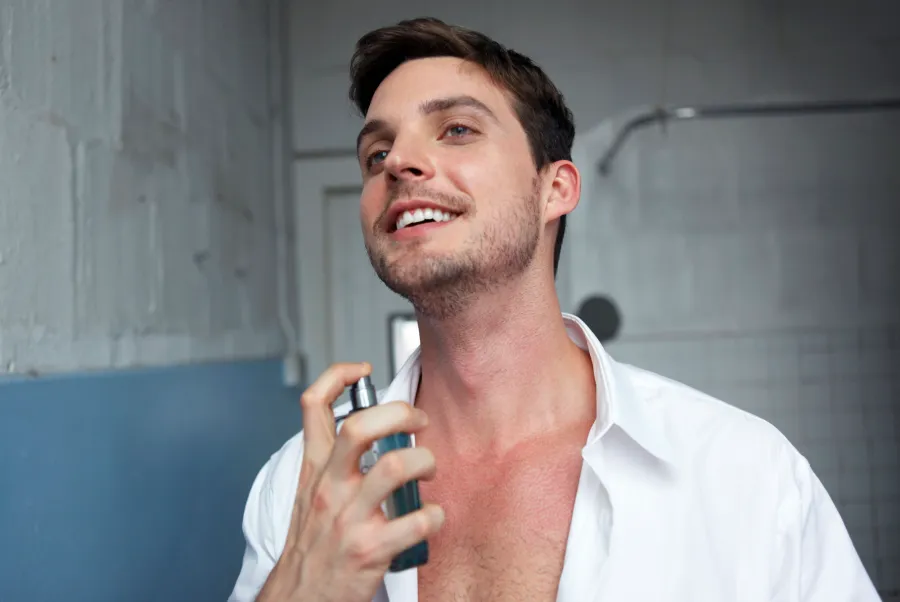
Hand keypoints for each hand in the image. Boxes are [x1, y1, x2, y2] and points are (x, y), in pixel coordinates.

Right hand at [257, 362, 444, 601]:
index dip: (338, 376)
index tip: (363, 369)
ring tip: (430, 468)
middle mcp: (329, 488)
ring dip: (426, 461)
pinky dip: (435, 515)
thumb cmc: (314, 544)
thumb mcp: (310, 493)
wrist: (299, 598)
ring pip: (396, 467)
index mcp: (315, 469)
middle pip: (360, 426)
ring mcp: (349, 518)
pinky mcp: (370, 550)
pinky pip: (417, 521)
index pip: (312, 406)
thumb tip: (373, 427)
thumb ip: (334, 460)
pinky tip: (431, 517)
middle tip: (419, 420)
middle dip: (401, 413)